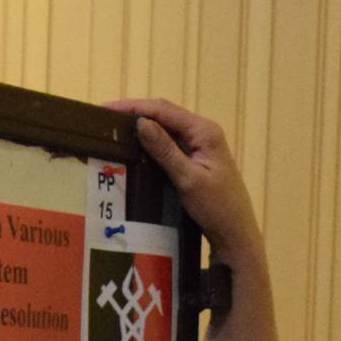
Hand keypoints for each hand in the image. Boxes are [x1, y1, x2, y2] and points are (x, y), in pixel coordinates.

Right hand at [104, 97, 267, 267]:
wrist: (236, 234)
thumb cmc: (216, 208)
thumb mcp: (188, 179)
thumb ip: (165, 150)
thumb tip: (141, 123)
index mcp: (204, 131)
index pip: (164, 110)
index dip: (134, 107)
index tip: (106, 109)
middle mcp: (203, 131)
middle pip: (165, 114)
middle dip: (135, 112)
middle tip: (105, 118)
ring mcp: (200, 144)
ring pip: (166, 127)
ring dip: (142, 125)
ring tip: (115, 127)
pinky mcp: (196, 158)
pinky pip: (170, 142)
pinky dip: (152, 140)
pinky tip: (135, 144)